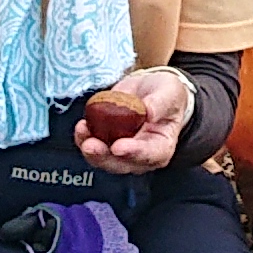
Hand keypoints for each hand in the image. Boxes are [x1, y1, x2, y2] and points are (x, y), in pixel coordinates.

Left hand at [72, 69, 193, 173]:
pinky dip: (84, 139)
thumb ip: (161, 103)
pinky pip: (92, 146)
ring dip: (91, 150)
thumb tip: (148, 112)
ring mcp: (122, 150)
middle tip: (91, 145)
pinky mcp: (107, 142)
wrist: (150, 89)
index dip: (134, 153)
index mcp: (162, 146)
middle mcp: (141, 155)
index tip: (118, 147)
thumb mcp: (170, 92)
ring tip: (82, 131)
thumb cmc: (166, 94)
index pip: (150, 155)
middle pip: (121, 164)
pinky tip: (81, 127)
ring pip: (104, 159)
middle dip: (104, 157)